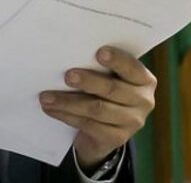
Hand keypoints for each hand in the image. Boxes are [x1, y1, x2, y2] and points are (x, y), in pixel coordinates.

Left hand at [39, 46, 155, 169]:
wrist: (105, 130)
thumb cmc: (104, 92)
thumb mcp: (109, 78)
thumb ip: (100, 68)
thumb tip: (71, 54)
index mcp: (144, 80)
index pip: (132, 68)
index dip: (117, 60)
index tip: (99, 52)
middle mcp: (144, 101)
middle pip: (112, 89)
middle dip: (88, 81)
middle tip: (67, 76)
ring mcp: (132, 122)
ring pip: (96, 109)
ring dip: (67, 102)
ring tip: (46, 97)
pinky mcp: (117, 138)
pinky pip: (87, 125)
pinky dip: (66, 116)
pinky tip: (51, 109)